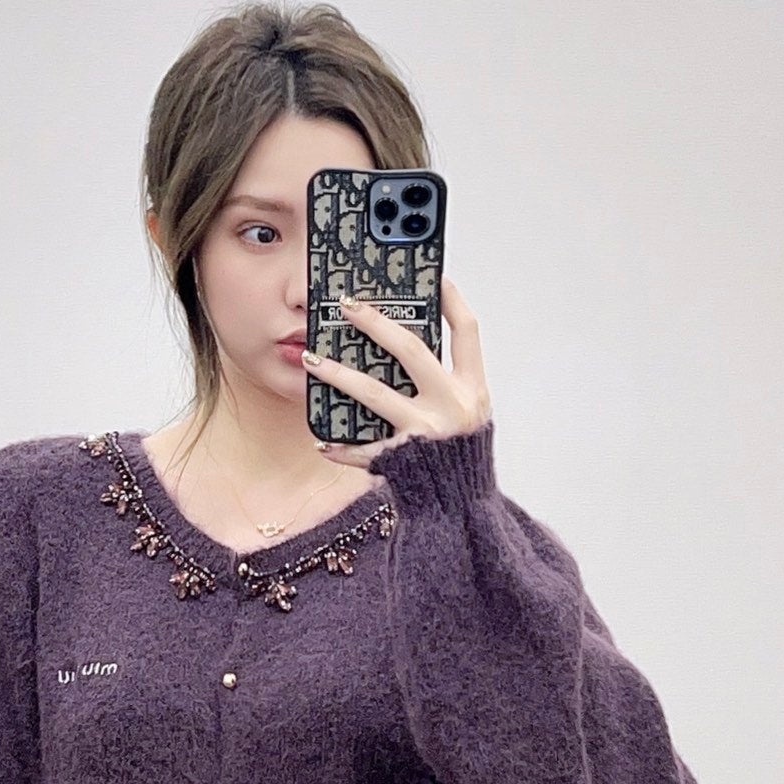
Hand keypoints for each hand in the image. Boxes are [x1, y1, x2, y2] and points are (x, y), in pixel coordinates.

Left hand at [304, 273, 491, 468]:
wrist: (463, 508)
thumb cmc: (459, 456)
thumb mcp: (466, 413)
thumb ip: (445, 380)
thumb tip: (402, 342)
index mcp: (473, 389)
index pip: (468, 332)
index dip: (452, 300)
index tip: (432, 275)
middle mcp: (453, 406)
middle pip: (411, 351)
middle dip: (376, 323)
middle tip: (346, 305)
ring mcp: (427, 432)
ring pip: (375, 393)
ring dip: (338, 374)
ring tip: (310, 358)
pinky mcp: (403, 459)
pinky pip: (364, 449)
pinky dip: (341, 447)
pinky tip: (323, 441)